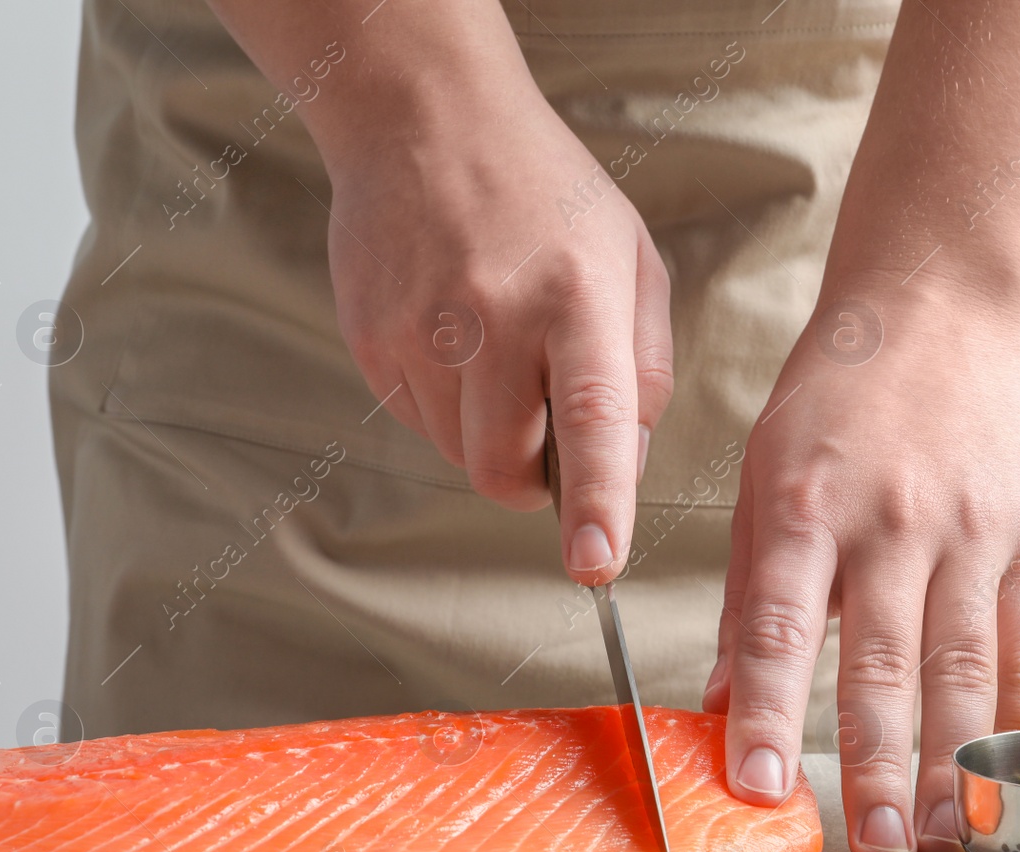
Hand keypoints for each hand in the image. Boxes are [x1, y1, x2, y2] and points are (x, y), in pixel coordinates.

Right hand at [321, 69, 671, 584]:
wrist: (426, 119)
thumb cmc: (545, 193)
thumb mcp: (633, 258)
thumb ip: (646, 364)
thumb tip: (630, 461)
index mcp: (577, 297)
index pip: (592, 421)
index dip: (595, 502)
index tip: (594, 563)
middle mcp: (495, 317)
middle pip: (504, 469)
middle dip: (532, 480)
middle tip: (545, 420)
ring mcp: (422, 331)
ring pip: (458, 455)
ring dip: (488, 434)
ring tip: (497, 349)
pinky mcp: (372, 340)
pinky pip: (417, 422)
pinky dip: (446, 405)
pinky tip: (455, 335)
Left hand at [702, 290, 1019, 851]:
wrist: (938, 306)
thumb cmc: (836, 394)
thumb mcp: (761, 476)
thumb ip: (750, 593)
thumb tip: (724, 699)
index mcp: (805, 507)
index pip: (784, 630)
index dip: (773, 715)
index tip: (760, 787)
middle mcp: (890, 521)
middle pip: (886, 662)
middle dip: (879, 764)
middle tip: (875, 843)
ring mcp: (970, 527)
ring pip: (966, 664)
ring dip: (957, 758)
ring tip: (946, 831)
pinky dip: (1019, 705)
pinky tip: (1010, 762)